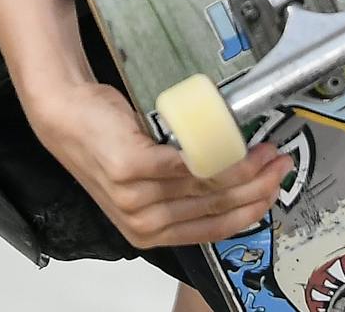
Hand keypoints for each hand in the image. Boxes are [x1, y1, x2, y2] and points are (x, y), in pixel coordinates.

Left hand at [25, 80, 293, 248]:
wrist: (64, 111)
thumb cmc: (104, 138)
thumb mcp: (144, 177)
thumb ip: (181, 188)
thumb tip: (231, 181)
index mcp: (147, 233)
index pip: (213, 230)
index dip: (251, 210)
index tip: (274, 188)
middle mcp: (142, 222)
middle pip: (217, 209)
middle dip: (258, 187)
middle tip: (280, 164)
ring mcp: (136, 198)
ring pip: (208, 189)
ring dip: (245, 169)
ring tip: (265, 150)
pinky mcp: (133, 168)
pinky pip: (187, 167)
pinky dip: (218, 156)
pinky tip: (236, 145)